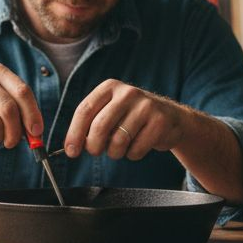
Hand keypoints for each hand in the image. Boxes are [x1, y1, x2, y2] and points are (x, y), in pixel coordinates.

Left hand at [65, 79, 189, 160]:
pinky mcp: (159, 122)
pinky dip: (133, 155)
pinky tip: (138, 145)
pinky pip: (136, 149)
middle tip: (96, 152)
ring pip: (118, 141)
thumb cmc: (132, 118)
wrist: (171, 118)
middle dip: (93, 146)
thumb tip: (72, 146)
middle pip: (99, 126)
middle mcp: (127, 93)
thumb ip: (91, 124)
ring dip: (115, 153)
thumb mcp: (110, 112)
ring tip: (120, 148)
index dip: (74, 133)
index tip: (71, 151)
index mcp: (109, 87)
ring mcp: (145, 106)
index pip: (84, 110)